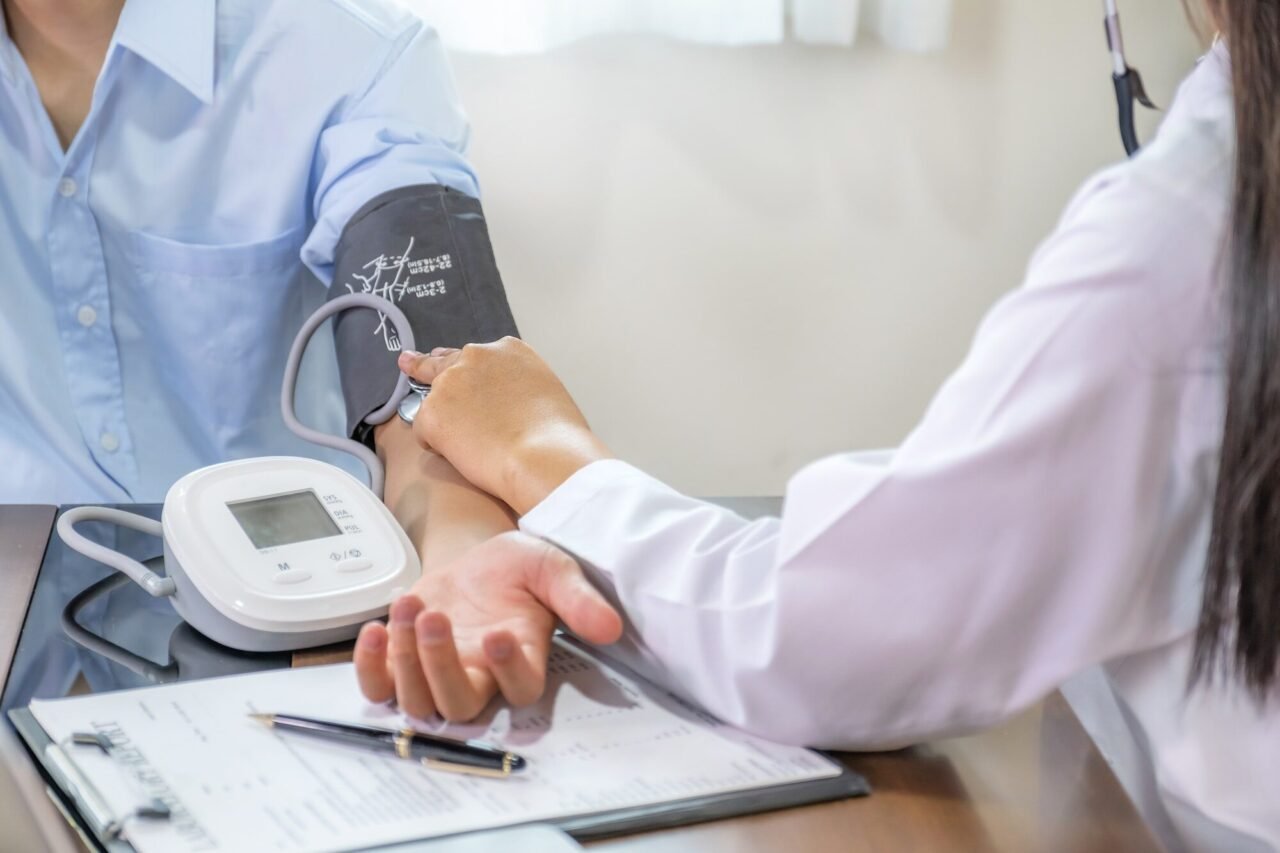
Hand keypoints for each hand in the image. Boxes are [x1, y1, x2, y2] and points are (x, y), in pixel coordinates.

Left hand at [354, 531, 622, 720]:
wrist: (480, 559)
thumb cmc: (519, 569)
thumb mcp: (552, 570)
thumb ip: (579, 598)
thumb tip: (609, 626)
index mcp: (524, 661)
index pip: (520, 688)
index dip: (507, 670)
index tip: (498, 632)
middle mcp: (482, 680)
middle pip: (458, 706)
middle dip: (440, 665)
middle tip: (436, 617)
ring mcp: (439, 676)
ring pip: (416, 701)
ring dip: (407, 658)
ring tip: (410, 606)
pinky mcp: (403, 664)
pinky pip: (379, 688)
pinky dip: (370, 667)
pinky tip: (374, 630)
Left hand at [398, 339, 611, 514]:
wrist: (545, 457)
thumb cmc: (557, 435)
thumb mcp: (546, 391)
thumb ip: (517, 386)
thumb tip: (506, 403)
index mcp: (509, 350)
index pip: (476, 355)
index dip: (465, 368)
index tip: (455, 371)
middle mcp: (476, 357)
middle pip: (442, 362)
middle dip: (426, 366)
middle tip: (407, 362)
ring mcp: (450, 383)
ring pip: (433, 401)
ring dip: (443, 420)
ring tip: (465, 444)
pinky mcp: (432, 413)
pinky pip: (424, 432)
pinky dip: (437, 446)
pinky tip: (462, 456)